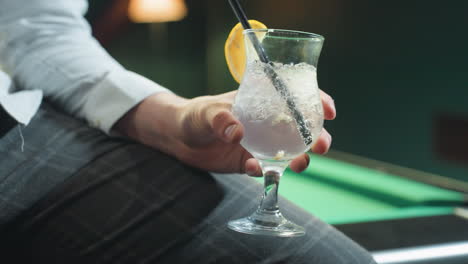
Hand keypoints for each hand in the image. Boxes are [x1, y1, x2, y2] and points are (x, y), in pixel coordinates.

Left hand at [115, 90, 335, 175]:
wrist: (178, 138)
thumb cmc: (195, 115)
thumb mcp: (206, 112)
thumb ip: (220, 119)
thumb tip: (236, 132)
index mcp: (263, 102)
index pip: (297, 97)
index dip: (318, 102)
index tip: (329, 111)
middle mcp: (267, 124)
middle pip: (301, 129)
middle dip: (317, 137)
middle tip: (320, 146)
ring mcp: (260, 144)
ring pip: (289, 153)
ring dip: (299, 159)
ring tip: (299, 165)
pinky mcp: (248, 163)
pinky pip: (263, 169)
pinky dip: (263, 171)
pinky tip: (253, 169)